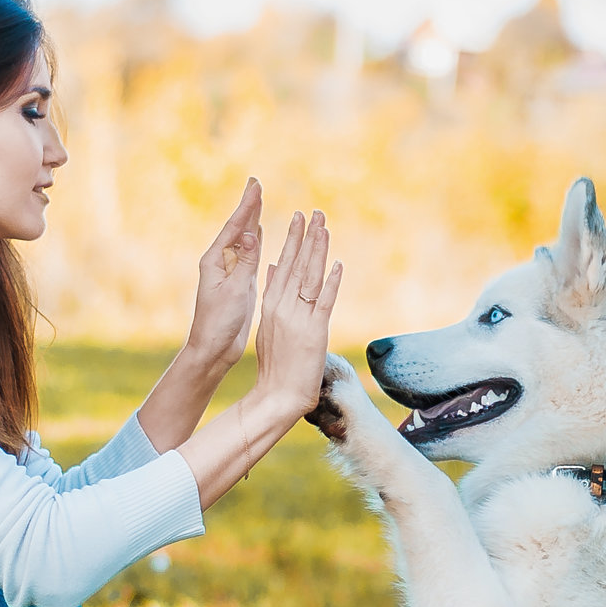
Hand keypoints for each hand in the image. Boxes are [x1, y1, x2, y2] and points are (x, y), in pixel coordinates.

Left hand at [185, 178, 263, 369]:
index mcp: (215, 261)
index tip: (256, 186)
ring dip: (252, 219)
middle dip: (248, 206)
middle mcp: (221, 263)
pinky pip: (248, 254)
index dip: (247, 206)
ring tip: (258, 201)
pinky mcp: (238, 282)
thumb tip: (249, 232)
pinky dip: (254, 239)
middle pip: (237, 228)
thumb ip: (244, 262)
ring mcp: (229, 272)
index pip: (234, 227)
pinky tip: (257, 231)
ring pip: (243, 239)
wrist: (214, 348)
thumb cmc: (219, 322)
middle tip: (256, 184)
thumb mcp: (234, 291)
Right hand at [253, 209, 343, 421]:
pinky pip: (324, 302)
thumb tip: (274, 267)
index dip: (292, 240)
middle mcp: (283, 307)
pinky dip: (331, 283)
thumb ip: (272, 294)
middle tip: (315, 212)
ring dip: (318, 252)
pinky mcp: (314, 332)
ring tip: (324, 228)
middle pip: (297, 266)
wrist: (278, 393)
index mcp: (271, 304)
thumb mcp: (268, 325)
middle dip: (306, 237)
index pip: (283, 265)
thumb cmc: (276, 363)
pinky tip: (337, 265)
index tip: (298, 218)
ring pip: (309, 278)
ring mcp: (298, 318)